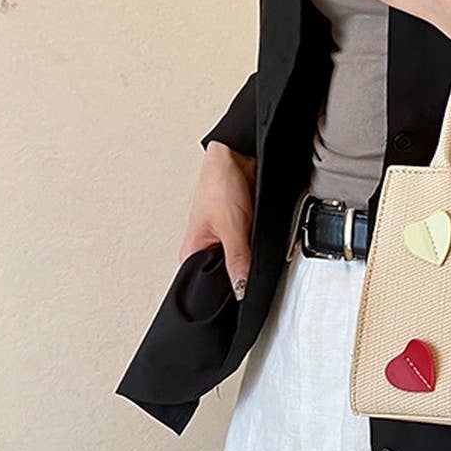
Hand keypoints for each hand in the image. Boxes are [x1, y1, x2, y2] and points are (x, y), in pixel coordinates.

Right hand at [179, 141, 256, 298]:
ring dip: (251, 259)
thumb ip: (237, 260)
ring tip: (254, 244)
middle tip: (252, 263)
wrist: (237, 157)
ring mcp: (223, 241)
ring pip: (241, 262)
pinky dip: (257, 247)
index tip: (244, 293)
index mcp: (191, 254)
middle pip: (227, 276)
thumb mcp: (231, 228)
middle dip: (241, 273)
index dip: (226, 292)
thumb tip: (241, 289)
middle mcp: (205, 250)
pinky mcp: (239, 233)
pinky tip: (259, 239)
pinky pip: (250, 249)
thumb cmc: (220, 184)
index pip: (207, 288)